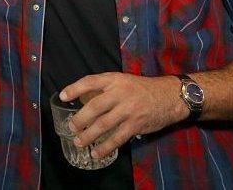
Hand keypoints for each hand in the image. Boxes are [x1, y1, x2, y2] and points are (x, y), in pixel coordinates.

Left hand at [60, 73, 187, 159]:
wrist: (169, 96)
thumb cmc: (142, 89)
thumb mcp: (124, 81)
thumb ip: (107, 88)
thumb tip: (84, 100)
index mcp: (115, 80)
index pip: (91, 81)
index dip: (75, 88)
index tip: (63, 96)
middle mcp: (120, 93)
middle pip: (94, 106)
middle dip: (80, 119)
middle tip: (71, 127)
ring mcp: (128, 109)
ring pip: (103, 124)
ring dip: (89, 135)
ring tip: (79, 142)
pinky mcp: (136, 124)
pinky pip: (117, 138)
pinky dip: (105, 147)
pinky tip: (97, 152)